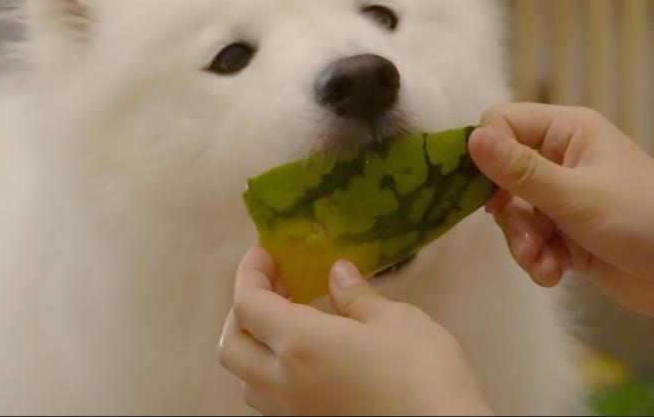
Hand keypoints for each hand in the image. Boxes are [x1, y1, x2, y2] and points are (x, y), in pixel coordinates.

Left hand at [218, 245, 491, 415]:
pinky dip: (274, 376)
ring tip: (288, 324)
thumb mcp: (397, 321)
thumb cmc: (423, 374)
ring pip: (247, 381)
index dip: (249, 273)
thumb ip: (357, 298)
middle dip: (242, 311)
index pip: (247, 304)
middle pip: (230, 346)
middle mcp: (283, 384)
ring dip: (255, 348)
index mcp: (299, 345)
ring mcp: (293, 415)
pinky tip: (309, 363)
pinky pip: (272, 403)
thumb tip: (336, 274)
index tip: (266, 253)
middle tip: (273, 287)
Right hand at [468, 102, 653, 319]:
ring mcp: (565, 198)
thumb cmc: (646, 220)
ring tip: (543, 264)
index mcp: (567, 130)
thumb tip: (471, 137)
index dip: (485, 154)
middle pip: (500, 174)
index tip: (485, 191)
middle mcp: (562, 158)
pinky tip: (554, 275)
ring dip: (522, 243)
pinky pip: (532, 240)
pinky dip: (537, 259)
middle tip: (524, 239)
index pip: (501, 123)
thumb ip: (521, 171)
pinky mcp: (569, 234)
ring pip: (513, 213)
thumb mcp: (577, 196)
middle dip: (506, 213)